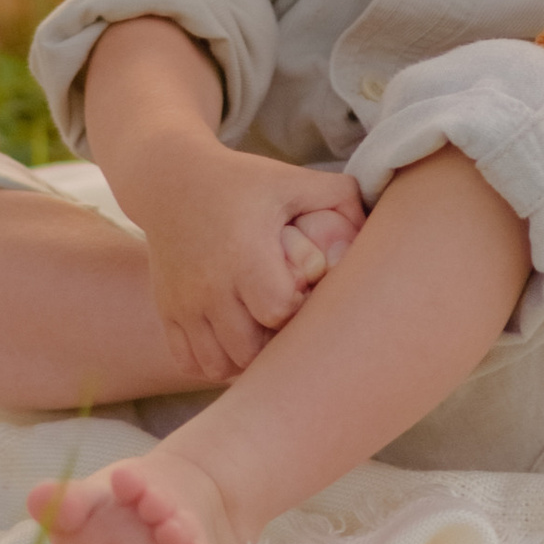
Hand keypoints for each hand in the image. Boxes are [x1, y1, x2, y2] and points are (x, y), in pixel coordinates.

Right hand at [132, 148, 367, 380]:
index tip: (305, 296)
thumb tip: (375, 225)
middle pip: (249, 349)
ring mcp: (184, 303)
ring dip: (246, 360)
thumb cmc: (241, 182)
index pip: (278, 311)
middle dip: (275, 345)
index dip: (299, 313)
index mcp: (244, 253)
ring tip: (263, 335)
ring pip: (219, 364)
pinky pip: (191, 361)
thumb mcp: (290, 180)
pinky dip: (214, 362)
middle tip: (288, 323)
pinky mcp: (168, 311)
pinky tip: (234, 340)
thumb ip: (338, 197)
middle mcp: (210, 284)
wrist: (170, 179)